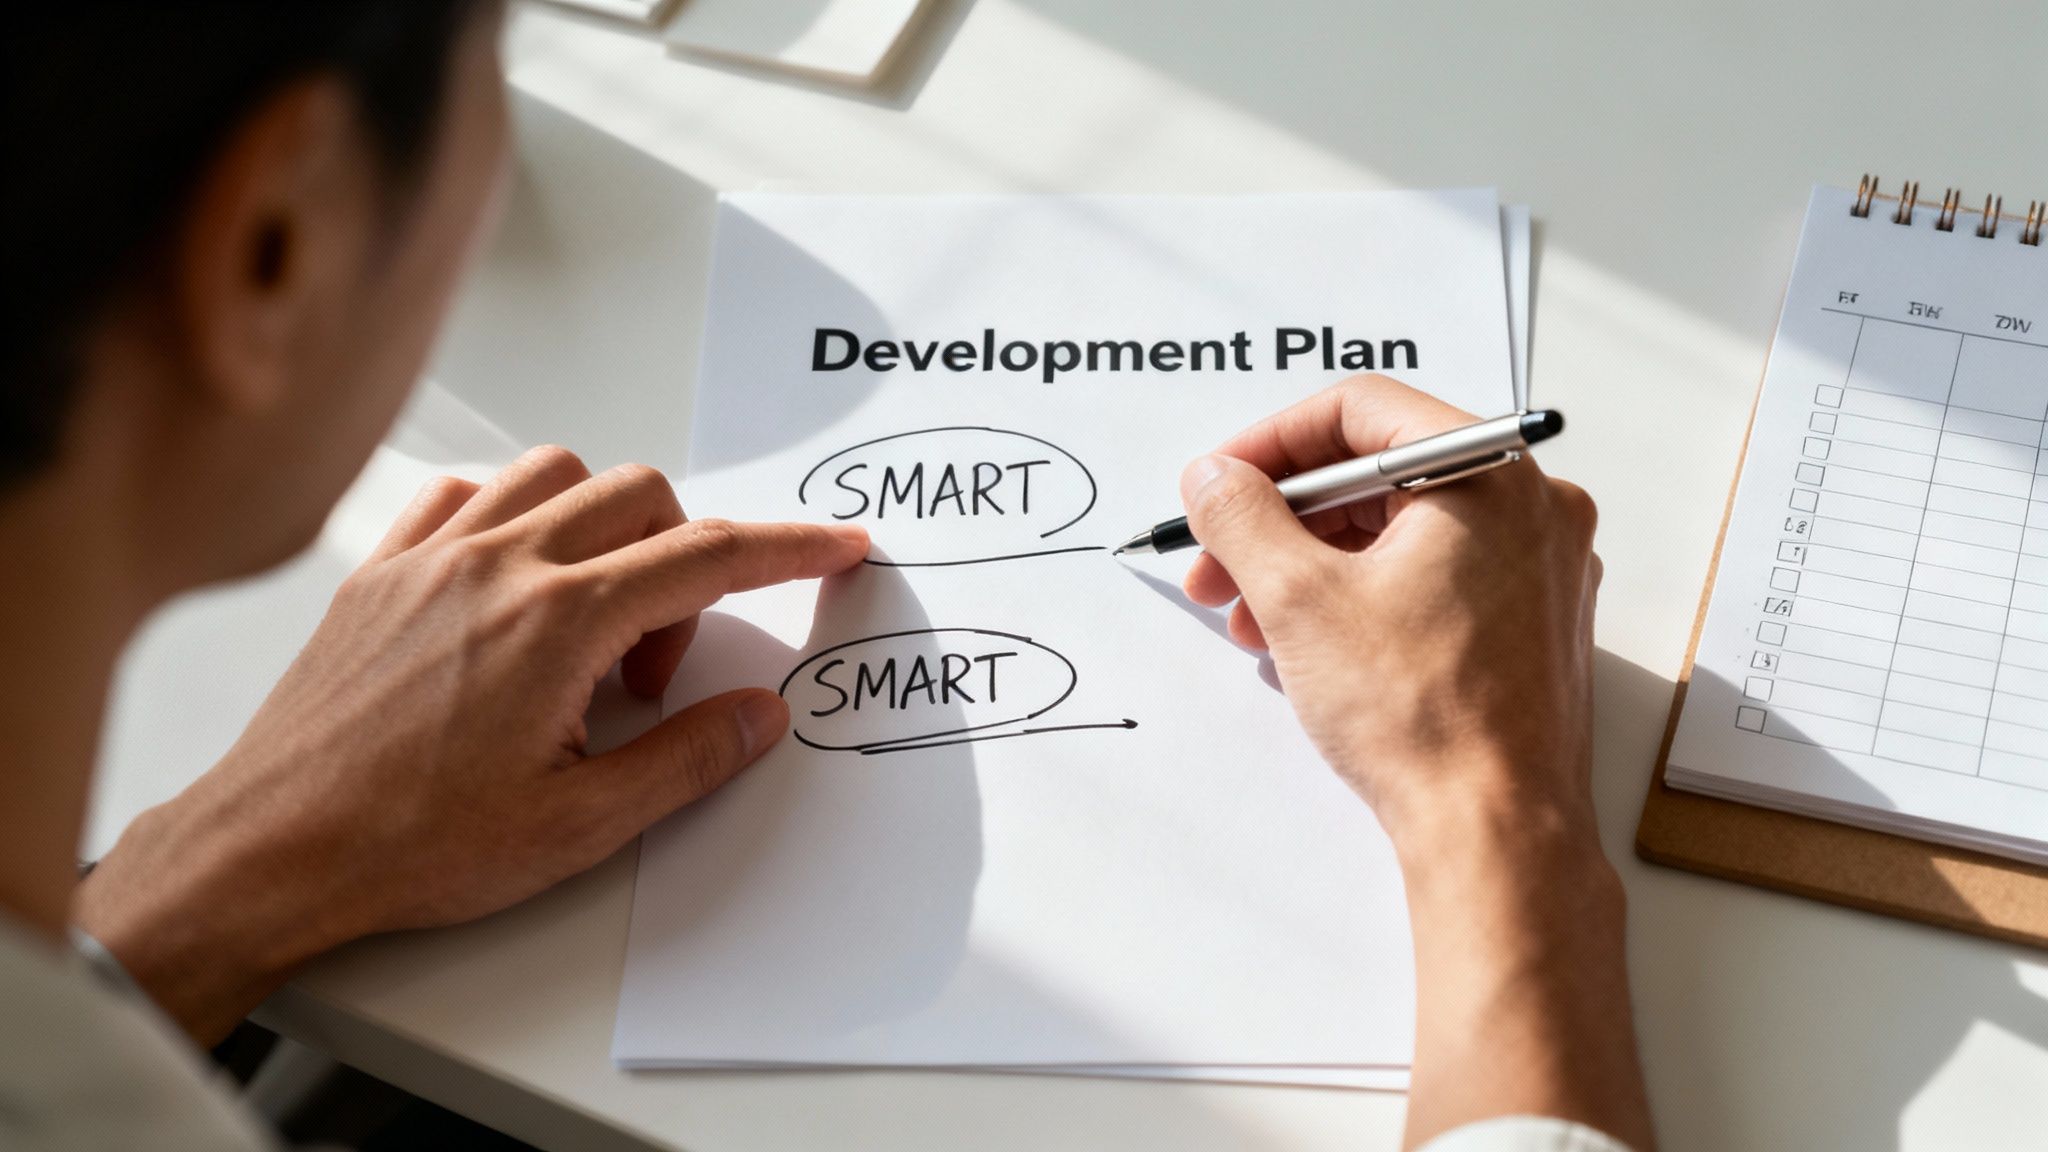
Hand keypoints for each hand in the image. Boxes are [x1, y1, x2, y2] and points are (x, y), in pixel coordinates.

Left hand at [74, 446, 867, 1042]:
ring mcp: (432, 557)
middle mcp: (500, 565)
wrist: (274, 850)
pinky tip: (514, 588)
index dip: (790, 547)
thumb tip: (759, 713)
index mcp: (560, 623)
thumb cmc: (412, 844)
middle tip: (657, 670)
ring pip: (557, 474)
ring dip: (606, 525)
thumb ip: (687, 759)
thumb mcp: (580, 826)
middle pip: (641, 498)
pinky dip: (516, 518)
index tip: (838, 544)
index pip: (708, 556)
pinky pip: (468, 494)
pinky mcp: (380, 571)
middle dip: (687, 561)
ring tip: (592, 621)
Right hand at [1180, 376, 1649, 1150]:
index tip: (1218, 483)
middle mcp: (1532, 508)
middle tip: (1216, 562)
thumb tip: (1214, 478)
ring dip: (1312, 561)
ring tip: (1249, 619)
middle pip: (1379, 472)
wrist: (1495, 831)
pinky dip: (1362, 592)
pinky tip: (1305, 642)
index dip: (1271, 442)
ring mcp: (1540, 568)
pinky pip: (1431, 575)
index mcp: (1492, 474)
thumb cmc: (1422, 717)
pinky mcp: (1530, 622)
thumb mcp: (1299, 598)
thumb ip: (1242, 515)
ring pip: (1401, 529)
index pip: (1362, 408)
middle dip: (1282, 517)